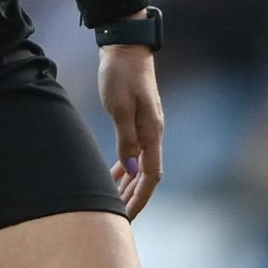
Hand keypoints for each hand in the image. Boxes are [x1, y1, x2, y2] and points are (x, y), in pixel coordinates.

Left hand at [100, 40, 163, 217]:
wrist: (126, 47)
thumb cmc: (121, 75)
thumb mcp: (119, 107)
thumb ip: (126, 139)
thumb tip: (129, 170)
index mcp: (152, 132)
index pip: (151, 176)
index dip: (140, 198)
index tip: (128, 217)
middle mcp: (153, 133)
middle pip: (147, 176)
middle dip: (134, 198)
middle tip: (118, 220)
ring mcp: (147, 127)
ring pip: (140, 166)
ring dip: (128, 185)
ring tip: (114, 204)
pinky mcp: (138, 120)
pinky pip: (134, 152)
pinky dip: (124, 167)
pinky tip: (114, 176)